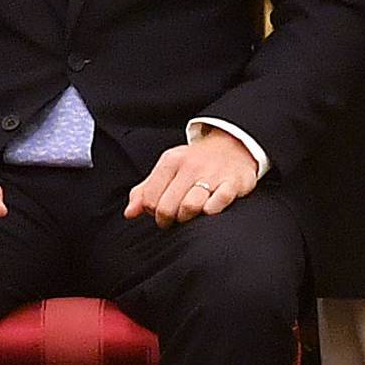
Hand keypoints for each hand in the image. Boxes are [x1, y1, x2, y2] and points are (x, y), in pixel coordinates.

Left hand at [124, 127, 259, 227]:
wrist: (234, 145)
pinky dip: (211, 210)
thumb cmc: (196, 163)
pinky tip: (210, 207)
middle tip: (174, 218)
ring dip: (187, 217)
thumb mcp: (169, 168)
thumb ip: (145, 190)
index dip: (152, 212)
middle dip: (167, 219)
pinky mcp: (233, 183)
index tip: (160, 210)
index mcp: (171, 161)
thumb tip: (129, 213)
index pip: (149, 199)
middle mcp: (191, 166)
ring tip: (190, 214)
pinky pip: (217, 204)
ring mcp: (213, 174)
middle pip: (166, 207)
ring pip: (189, 207)